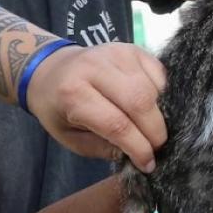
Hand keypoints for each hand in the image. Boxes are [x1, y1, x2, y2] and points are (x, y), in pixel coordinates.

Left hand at [25, 43, 167, 172]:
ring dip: (160, 114)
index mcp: (73, 94)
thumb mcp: (70, 138)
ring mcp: (116, 53)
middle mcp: (95, 68)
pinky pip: (159, 73)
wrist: (50, 69)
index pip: (116, 124)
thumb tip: (139, 157)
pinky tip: (153, 108)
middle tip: (157, 149)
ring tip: (154, 130)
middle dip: (155, 132)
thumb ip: (103, 149)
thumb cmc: (57, 108)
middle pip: (140, 103)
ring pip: (153, 88)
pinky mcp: (132, 48)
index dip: (138, 147)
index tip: (148, 164)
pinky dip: (162, 94)